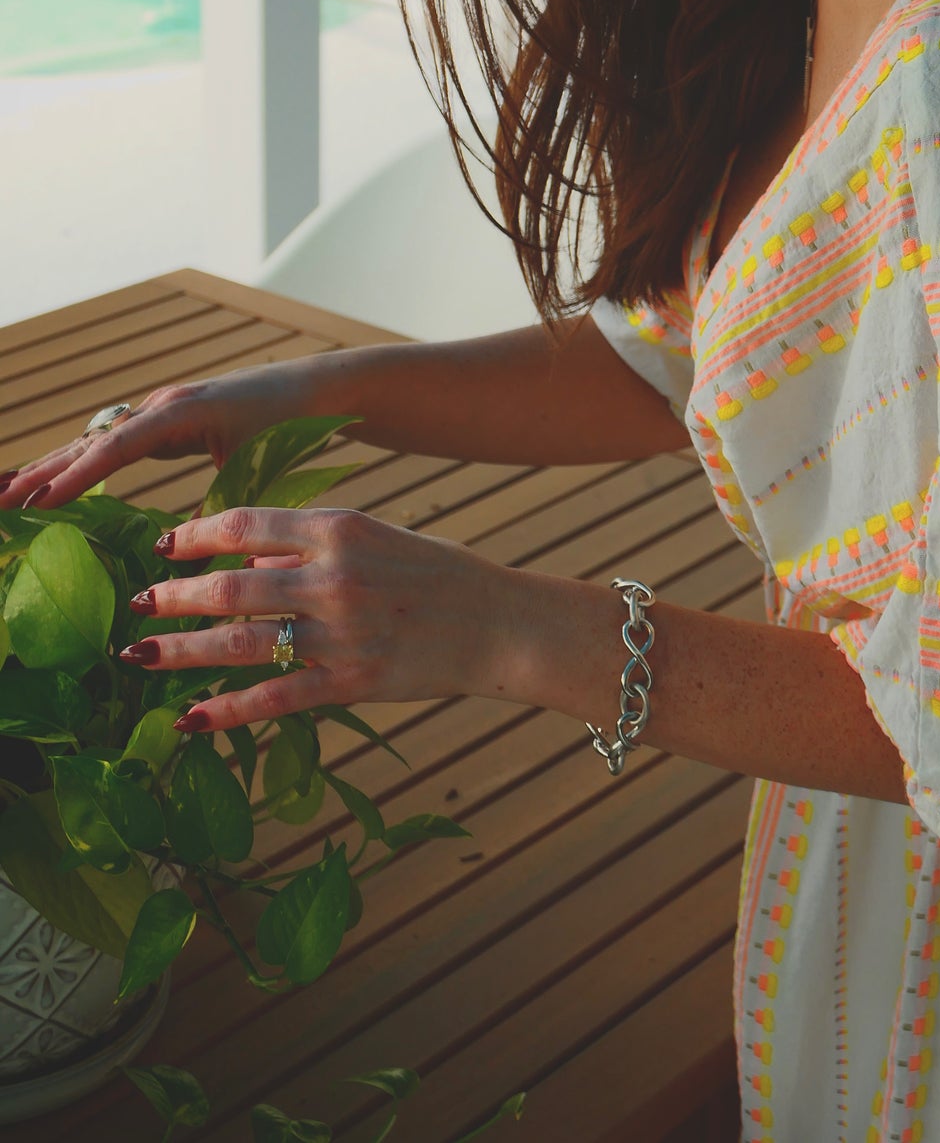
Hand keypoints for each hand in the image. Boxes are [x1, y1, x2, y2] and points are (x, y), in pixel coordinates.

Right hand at [0, 364, 317, 512]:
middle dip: (42, 471)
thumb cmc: (291, 423)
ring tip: (7, 494)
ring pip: (95, 440)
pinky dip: (80, 461)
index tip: (37, 503)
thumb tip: (178, 561)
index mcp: (179, 413)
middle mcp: (161, 406)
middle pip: (89, 440)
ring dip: (52, 465)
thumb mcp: (253, 469)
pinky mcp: (168, 419)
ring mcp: (161, 410)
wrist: (320, 388)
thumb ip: (214, 511)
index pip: (114, 447)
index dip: (75, 476)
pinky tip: (56, 482)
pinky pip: (113, 442)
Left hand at [118, 504, 503, 733]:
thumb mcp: (377, 538)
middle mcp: (335, 578)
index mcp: (341, 529)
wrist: (499, 623)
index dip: (194, 536)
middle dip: (173, 596)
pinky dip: (226, 710)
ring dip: (181, 650)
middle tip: (136, 603)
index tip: (163, 545)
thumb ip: (311, 547)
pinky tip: (190, 717)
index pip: (246, 526)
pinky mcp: (352, 683)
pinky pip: (274, 698)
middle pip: (230, 587)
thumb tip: (248, 564)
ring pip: (240, 644)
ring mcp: (341, 633)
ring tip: (140, 654)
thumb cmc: (437, 573)